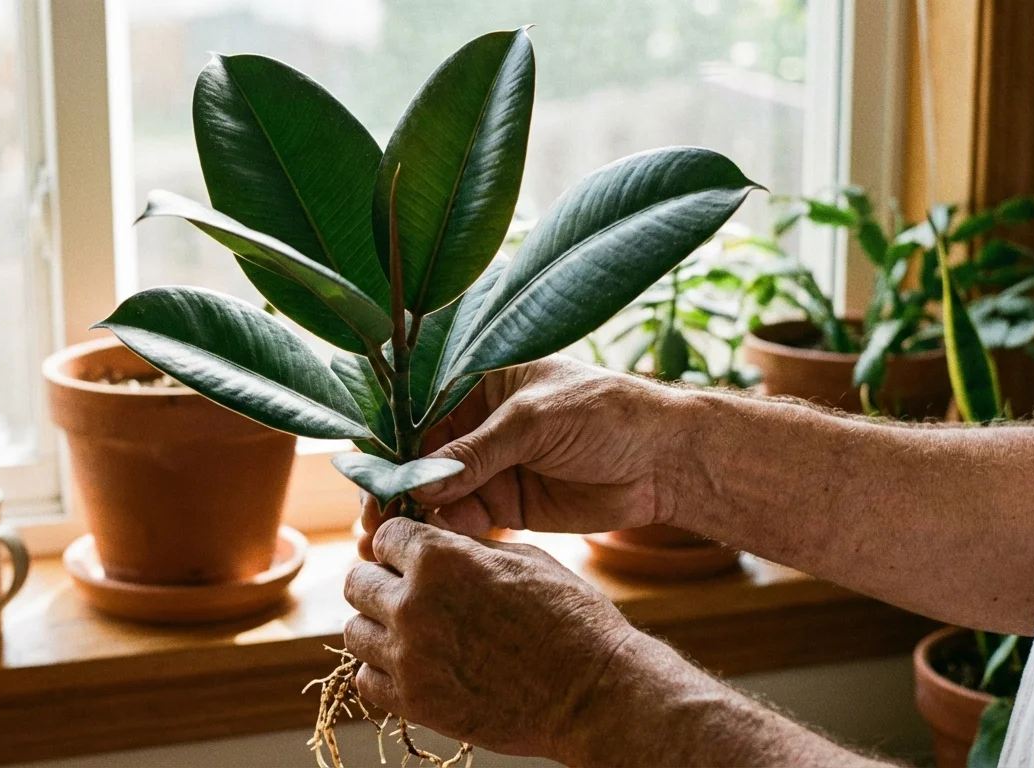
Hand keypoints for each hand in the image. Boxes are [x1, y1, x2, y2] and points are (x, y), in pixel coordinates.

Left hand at [344, 517, 639, 760]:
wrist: (594, 693)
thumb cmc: (570, 618)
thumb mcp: (521, 558)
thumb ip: (465, 547)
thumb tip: (431, 538)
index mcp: (440, 558)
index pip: (385, 535)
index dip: (403, 544)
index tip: (415, 557)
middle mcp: (413, 603)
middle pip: (358, 581)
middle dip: (383, 582)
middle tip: (414, 596)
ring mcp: (409, 657)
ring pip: (354, 630)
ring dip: (379, 627)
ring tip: (415, 633)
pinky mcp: (415, 702)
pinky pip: (366, 679)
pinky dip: (383, 671)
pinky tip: (414, 666)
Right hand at [358, 356, 687, 559]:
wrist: (664, 460)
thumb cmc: (605, 413)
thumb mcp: (534, 422)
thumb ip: (476, 453)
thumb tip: (419, 483)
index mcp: (479, 382)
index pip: (420, 410)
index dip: (391, 441)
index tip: (369, 472)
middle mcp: (478, 424)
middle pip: (420, 456)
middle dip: (396, 486)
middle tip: (373, 518)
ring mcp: (492, 466)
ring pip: (438, 492)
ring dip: (415, 514)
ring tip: (391, 538)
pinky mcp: (508, 505)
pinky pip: (466, 519)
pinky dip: (448, 532)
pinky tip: (435, 542)